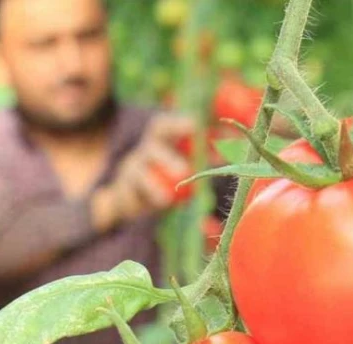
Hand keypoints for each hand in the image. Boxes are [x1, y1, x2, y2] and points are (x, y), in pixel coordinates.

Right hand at [95, 113, 196, 229]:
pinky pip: (131, 196)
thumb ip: (204, 155)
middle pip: (151, 148)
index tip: (194, 126)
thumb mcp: (183, 163)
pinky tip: (153, 209)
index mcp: (158, 141)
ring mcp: (129, 172)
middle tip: (184, 172)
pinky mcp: (121, 192)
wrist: (127, 199)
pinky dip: (142, 204)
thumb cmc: (163, 176)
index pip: (163, 126)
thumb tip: (230, 144)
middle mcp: (142, 153)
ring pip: (138, 174)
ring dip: (152, 186)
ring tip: (165, 200)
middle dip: (167, 158)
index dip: (176, 124)